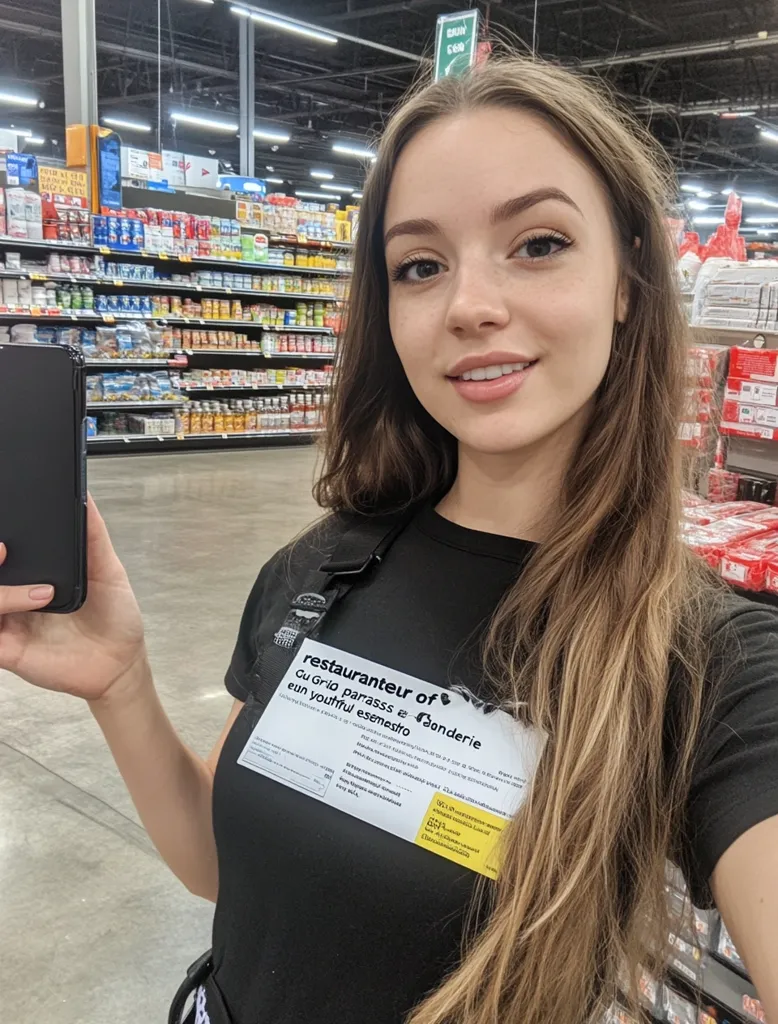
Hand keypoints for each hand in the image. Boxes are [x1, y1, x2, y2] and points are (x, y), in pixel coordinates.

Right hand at [0, 495, 145, 700]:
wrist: (122, 661)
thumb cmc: (114, 616)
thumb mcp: (108, 570)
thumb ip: (93, 536)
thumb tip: (85, 498)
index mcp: (29, 576)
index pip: (1, 555)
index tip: (5, 529)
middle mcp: (13, 596)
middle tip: (2, 548)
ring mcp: (8, 622)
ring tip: (36, 587)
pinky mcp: (7, 649)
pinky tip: (21, 605)